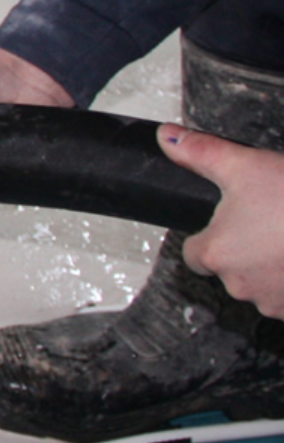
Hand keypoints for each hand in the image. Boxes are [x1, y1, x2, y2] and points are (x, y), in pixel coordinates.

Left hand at [163, 125, 283, 318]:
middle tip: (270, 223)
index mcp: (216, 254)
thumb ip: (201, 153)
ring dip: (272, 267)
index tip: (230, 222)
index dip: (210, 235)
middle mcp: (240, 285)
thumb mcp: (245, 165)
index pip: (194, 253)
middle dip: (245, 249)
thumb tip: (168, 139)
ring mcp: (273, 302)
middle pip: (230, 269)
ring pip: (261, 285)